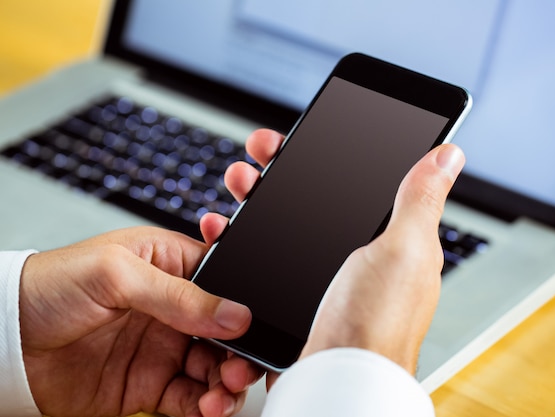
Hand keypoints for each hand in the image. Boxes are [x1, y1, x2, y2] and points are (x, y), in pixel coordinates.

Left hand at [20, 217, 261, 413]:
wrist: (4, 340)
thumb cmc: (52, 285)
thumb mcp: (117, 274)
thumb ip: (179, 295)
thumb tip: (235, 314)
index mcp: (172, 267)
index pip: (226, 285)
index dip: (244, 306)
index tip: (253, 327)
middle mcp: (174, 310)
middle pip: (227, 332)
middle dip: (241, 352)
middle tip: (238, 369)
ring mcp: (163, 349)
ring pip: (214, 369)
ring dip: (226, 383)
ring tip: (221, 393)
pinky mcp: (149, 385)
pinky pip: (190, 399)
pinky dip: (206, 407)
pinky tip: (207, 408)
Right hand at [226, 129, 463, 384]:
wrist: (335, 379)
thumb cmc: (376, 323)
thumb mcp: (403, 248)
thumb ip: (420, 200)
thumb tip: (448, 155)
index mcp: (395, 241)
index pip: (363, 182)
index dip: (332, 155)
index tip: (304, 138)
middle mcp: (364, 257)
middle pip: (319, 198)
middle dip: (284, 170)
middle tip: (261, 155)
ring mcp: (330, 277)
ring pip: (289, 223)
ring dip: (259, 198)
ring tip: (241, 183)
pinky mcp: (302, 296)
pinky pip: (272, 256)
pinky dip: (249, 238)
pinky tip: (232, 229)